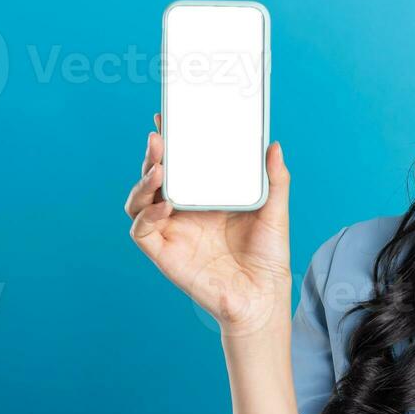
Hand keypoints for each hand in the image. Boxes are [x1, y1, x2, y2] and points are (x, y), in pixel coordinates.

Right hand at [124, 113, 292, 335]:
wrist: (263, 296)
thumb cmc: (268, 256)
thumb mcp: (275, 212)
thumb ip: (275, 181)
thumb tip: (274, 146)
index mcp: (205, 197)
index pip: (181, 164)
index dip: (171, 142)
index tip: (167, 117)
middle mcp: (183, 212)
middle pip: (155, 176)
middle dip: (154, 155)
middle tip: (161, 136)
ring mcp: (171, 231)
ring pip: (139, 200)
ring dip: (144, 181)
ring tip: (159, 167)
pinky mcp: (164, 253)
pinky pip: (141, 230)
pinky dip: (147, 214)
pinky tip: (164, 205)